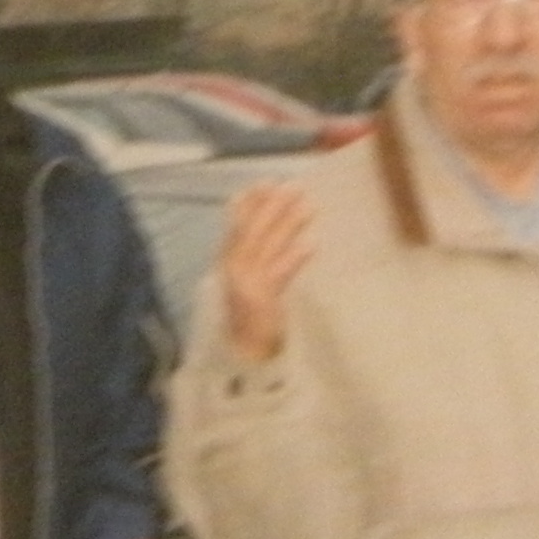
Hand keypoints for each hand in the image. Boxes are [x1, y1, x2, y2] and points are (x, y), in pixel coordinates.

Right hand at [219, 182, 314, 366]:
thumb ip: (250, 253)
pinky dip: (294, 258)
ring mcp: (247, 285)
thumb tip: (260, 221)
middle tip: (292, 185)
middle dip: (272, 207)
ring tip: (308, 206)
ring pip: (268, 247)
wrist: (243, 355)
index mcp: (228, 264)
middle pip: (253, 232)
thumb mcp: (245, 281)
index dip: (249, 205)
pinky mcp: (263, 301)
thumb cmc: (248, 317)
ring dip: (288, 224)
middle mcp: (234, 271)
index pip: (236, 228)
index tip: (262, 183)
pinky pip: (280, 274)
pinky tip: (311, 244)